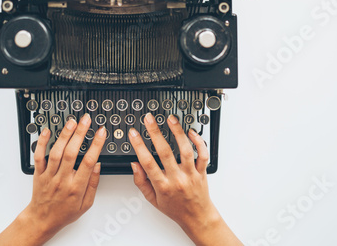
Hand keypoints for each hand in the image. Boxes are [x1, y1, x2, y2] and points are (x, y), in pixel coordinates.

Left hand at [0, 114, 105, 245]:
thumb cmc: (65, 212)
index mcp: (76, 188)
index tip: (100, 132)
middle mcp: (62, 180)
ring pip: (56, 152)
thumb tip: (98, 165)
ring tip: (72, 122)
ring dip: (64, 135)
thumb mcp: (86, 204)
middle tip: (86, 120)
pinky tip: (47, 131)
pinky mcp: (38, 173)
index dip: (96, 145)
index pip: (88, 162)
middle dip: (80, 134)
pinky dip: (42, 143)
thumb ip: (93, 184)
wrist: (42, 219)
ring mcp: (49, 176)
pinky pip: (39, 156)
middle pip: (71, 153)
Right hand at [128, 113, 241, 245]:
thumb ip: (141, 182)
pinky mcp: (202, 172)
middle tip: (149, 119)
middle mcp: (177, 179)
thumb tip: (134, 164)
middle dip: (155, 133)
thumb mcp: (153, 199)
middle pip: (165, 152)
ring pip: (185, 150)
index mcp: (163, 186)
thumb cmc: (175, 208)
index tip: (134, 133)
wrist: (197, 217)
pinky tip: (191, 132)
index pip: (147, 162)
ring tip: (171, 119)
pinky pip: (202, 155)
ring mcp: (191, 175)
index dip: (139, 146)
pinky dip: (199, 142)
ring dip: (178, 132)